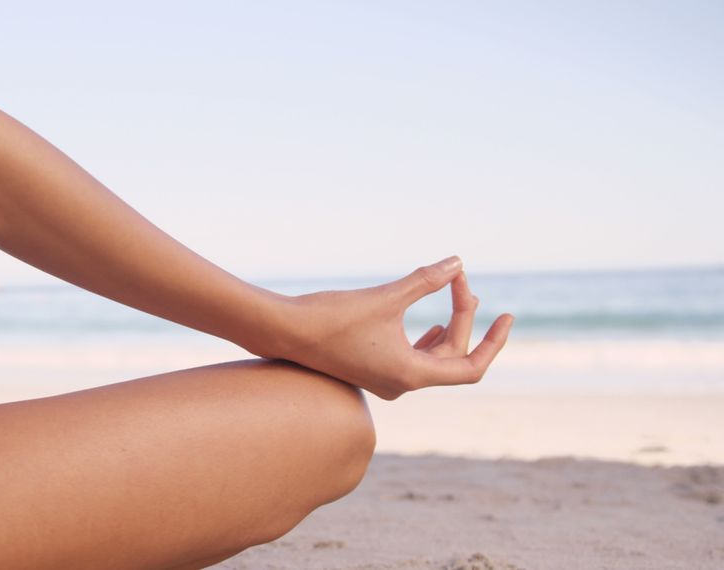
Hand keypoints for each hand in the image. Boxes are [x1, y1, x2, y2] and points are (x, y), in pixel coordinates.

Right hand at [267, 256, 513, 399]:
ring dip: (447, 329)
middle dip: (462, 318)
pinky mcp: (369, 370)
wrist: (283, 331)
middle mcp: (401, 384)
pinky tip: (429, 324)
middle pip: (451, 356)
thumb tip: (457, 262)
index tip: (507, 316)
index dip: (494, 342)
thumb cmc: (331, 316)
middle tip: (461, 281)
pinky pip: (412, 359)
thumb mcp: (386, 297)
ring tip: (459, 298)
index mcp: (410, 374)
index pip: (471, 368)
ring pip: (431, 359)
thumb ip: (425, 280)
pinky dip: (425, 339)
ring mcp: (384, 380)